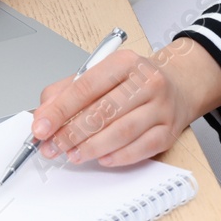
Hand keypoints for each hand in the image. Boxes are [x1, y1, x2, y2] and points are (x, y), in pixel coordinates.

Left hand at [27, 38, 220, 167]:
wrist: (179, 84)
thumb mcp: (101, 74)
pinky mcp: (169, 132)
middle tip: (52, 146)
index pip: (86, 87)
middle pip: (103, 111)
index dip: (59, 110)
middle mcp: (147, 82)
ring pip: (121, 132)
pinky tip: (101, 158)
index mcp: (126, 62)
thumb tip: (44, 116)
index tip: (41, 127)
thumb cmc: (134, 81)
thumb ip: (67, 91)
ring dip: (91, 148)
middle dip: (71, 133)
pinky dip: (118, 157)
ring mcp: (161, 108)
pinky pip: (141, 149)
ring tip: (72, 154)